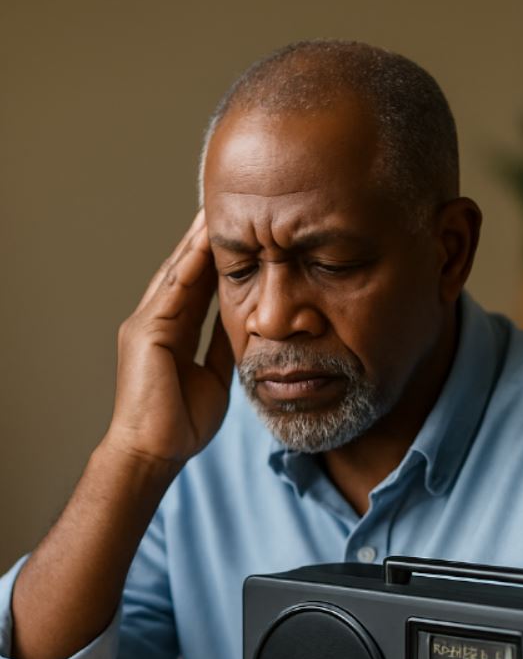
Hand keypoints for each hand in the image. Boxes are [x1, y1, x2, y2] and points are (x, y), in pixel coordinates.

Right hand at [104, 211, 233, 466]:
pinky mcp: (146, 332)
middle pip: (184, 271)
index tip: (237, 234)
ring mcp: (147, 324)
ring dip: (197, 242)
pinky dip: (190, 265)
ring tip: (215, 210)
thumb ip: (219, 347)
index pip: (196, 286)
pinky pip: (173, 292)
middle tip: (224, 207)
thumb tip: (240, 324)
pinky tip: (205, 242)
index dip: (214, 259)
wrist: (155, 451)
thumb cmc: (180, 422)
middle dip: (203, 240)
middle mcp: (155, 321)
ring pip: (177, 273)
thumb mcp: (212, 376)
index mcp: (170, 332)